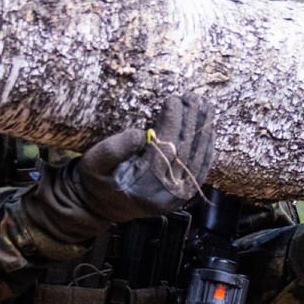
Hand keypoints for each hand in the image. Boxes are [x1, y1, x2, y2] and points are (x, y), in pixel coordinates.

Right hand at [56, 95, 215, 227]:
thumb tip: (140, 134)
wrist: (101, 207)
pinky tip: (209, 130)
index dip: (172, 121)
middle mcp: (166, 193)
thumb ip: (112, 150)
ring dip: (203, 131)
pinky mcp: (183, 196)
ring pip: (198, 159)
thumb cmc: (98, 179)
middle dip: (191, 121)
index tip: (174, 98)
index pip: (166, 147)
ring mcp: (178, 197)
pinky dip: (207, 149)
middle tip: (193, 96)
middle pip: (186, 151)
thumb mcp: (94, 163)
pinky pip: (201, 170)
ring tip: (205, 106)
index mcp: (145, 184)